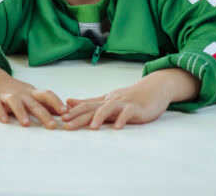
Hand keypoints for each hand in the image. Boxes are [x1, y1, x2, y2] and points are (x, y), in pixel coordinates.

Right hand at [0, 61, 67, 128]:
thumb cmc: (14, 91)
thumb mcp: (30, 95)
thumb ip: (45, 104)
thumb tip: (66, 113)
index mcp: (31, 93)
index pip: (47, 95)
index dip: (57, 103)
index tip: (66, 113)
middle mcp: (21, 94)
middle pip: (33, 103)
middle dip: (44, 114)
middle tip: (53, 126)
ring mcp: (6, 96)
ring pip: (15, 102)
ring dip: (21, 112)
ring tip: (27, 124)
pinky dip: (0, 112)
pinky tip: (4, 121)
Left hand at [61, 68, 199, 129]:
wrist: (155, 87)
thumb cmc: (131, 96)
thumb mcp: (108, 99)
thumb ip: (90, 102)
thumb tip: (69, 102)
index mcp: (105, 100)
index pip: (86, 105)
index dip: (73, 112)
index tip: (60, 120)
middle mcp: (112, 100)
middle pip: (93, 108)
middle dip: (79, 117)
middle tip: (67, 126)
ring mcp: (124, 103)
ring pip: (109, 108)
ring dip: (99, 117)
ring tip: (92, 128)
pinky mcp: (137, 107)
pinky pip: (128, 112)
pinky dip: (122, 119)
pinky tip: (117, 127)